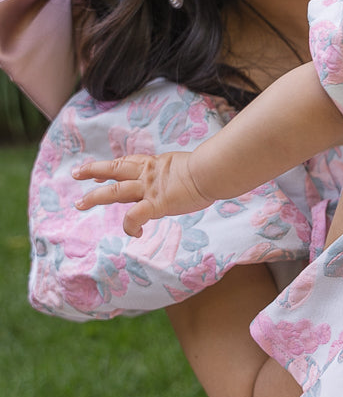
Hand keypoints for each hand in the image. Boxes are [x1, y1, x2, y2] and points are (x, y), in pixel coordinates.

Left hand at [73, 151, 210, 237]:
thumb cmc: (210, 169)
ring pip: (115, 191)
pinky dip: (130, 226)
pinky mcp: (156, 204)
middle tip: (76, 174)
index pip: (128, 163)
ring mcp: (149, 189)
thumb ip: (180, 173)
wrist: (212, 172)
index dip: (111, 167)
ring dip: (94, 196)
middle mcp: (148, 175)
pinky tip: (135, 233)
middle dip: (92, 171)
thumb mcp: (189, 167)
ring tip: (79, 203)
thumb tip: (190, 177)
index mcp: (156, 165)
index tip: (97, 171)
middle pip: (114, 170)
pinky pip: (135, 216)